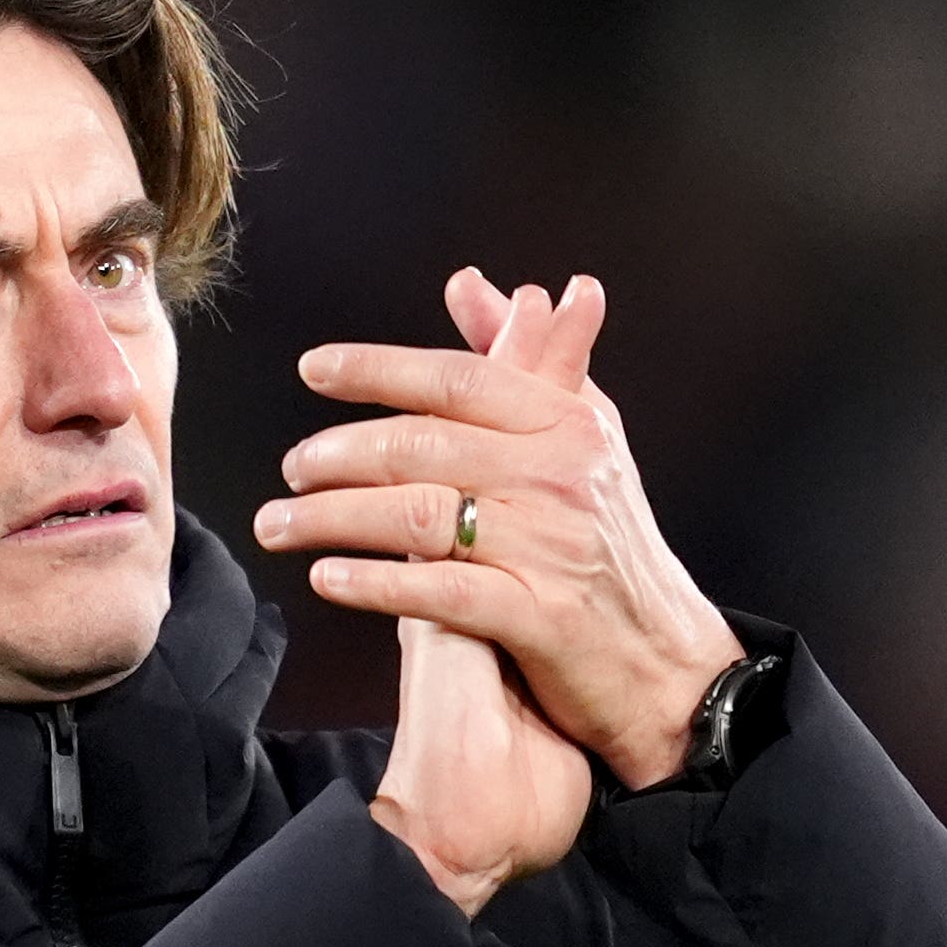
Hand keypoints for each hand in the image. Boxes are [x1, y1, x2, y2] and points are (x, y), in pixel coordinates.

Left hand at [264, 268, 747, 791]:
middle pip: (424, 447)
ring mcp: (550, 546)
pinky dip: (375, 583)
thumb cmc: (609, 542)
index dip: (378, 369)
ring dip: (333, 518)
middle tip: (290, 469)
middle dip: (338, 456)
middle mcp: (559, 476)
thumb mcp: (579, 435)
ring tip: (281, 525)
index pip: (458, 380)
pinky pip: (439, 592)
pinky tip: (327, 577)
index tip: (314, 369)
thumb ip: (522, 355)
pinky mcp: (540, 617)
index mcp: (566, 423)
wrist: (666, 659)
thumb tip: (472, 287)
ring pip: (419, 516)